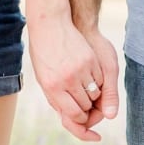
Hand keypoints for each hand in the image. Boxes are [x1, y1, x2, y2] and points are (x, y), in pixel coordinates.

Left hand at [27, 14, 116, 141]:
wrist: (50, 25)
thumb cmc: (43, 55)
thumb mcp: (44, 79)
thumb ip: (56, 99)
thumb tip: (67, 118)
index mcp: (52, 87)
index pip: (73, 114)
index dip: (80, 119)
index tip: (81, 117)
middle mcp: (67, 80)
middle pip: (86, 105)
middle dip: (87, 107)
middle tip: (84, 102)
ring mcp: (80, 69)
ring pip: (95, 94)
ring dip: (94, 95)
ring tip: (86, 87)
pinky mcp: (90, 60)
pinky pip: (100, 80)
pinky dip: (98, 82)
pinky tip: (91, 76)